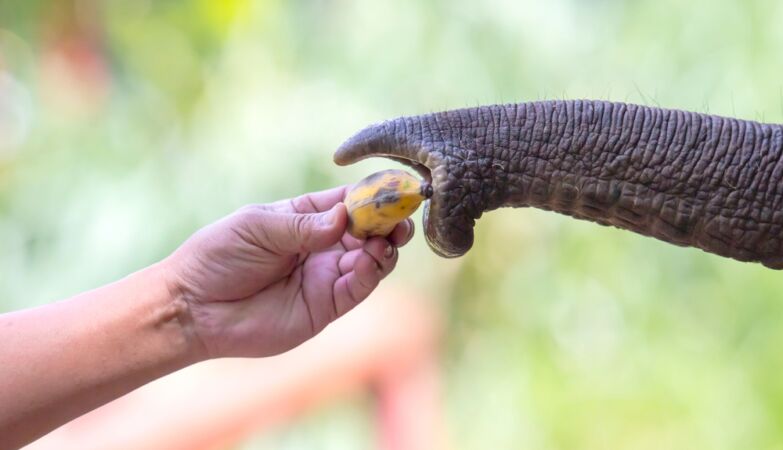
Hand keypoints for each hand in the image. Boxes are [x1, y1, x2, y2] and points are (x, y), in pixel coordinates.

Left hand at [163, 185, 413, 358]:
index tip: (396, 188)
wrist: (194, 307)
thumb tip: (346, 216)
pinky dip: (369, 273)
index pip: (350, 201)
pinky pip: (357, 288)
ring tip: (384, 240)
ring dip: (385, 247)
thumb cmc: (218, 256)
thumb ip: (304, 225)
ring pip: (372, 259)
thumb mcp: (259, 226)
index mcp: (306, 217)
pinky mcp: (325, 306)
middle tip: (401, 218)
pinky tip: (365, 261)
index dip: (374, 194)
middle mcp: (323, 245)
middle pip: (370, 230)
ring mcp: (326, 276)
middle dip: (389, 222)